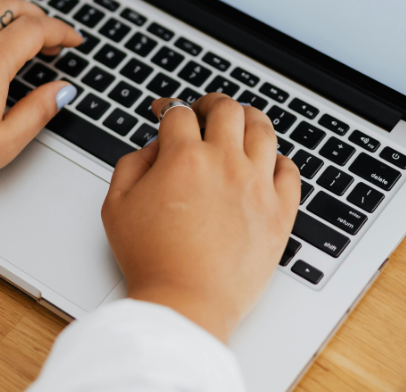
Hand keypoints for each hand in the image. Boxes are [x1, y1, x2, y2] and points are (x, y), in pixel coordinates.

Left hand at [0, 0, 82, 189]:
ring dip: (2, 7)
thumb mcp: (2, 143)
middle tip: (46, 36)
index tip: (72, 40)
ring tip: (12, 25)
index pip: (37, 29)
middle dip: (36, 16)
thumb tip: (61, 91)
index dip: (61, 31)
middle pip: (10, 6)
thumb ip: (38, 112)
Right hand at [101, 94, 300, 341]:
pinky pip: (290, 171)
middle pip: (227, 109)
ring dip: (248, 119)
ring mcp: (258, 186)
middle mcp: (226, 163)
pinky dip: (278, 159)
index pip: (180, 113)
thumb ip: (131, 164)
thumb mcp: (116, 204)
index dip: (168, 107)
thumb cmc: (150, 259)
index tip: (165, 113)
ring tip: (239, 123)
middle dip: (211, 103)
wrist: (185, 302)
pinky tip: (265, 163)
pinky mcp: (280, 213)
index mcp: (184, 158)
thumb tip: (154, 147)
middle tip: (204, 110)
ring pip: (263, 129)